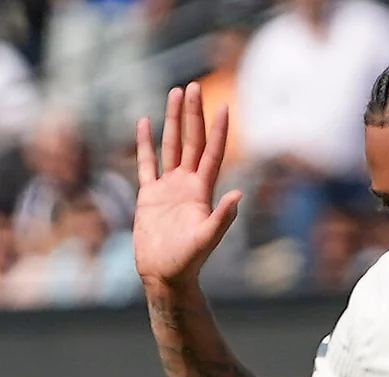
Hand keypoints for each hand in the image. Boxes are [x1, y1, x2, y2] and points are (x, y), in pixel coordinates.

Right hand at [135, 83, 242, 289]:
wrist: (166, 274)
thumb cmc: (189, 261)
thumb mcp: (208, 239)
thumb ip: (222, 218)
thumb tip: (239, 195)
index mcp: (202, 191)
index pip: (212, 153)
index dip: (219, 131)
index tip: (223, 106)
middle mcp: (188, 184)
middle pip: (191, 140)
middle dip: (193, 114)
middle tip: (194, 86)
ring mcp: (169, 187)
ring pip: (171, 145)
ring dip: (172, 120)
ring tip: (176, 93)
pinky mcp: (150, 195)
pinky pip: (147, 163)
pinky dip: (145, 143)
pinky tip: (145, 122)